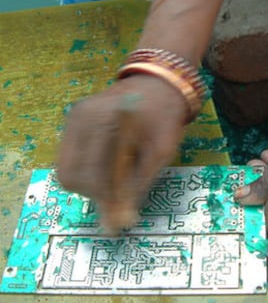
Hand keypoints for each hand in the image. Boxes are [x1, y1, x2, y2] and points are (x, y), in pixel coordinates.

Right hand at [58, 74, 187, 231]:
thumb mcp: (161, 151)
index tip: (118, 216)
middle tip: (117, 200)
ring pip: (66, 170)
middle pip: (70, 175)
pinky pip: (69, 160)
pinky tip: (106, 170)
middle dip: (93, 194)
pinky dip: (85, 173)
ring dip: (88, 185)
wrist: (158, 86)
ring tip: (114, 184)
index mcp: (103, 120)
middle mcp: (79, 118)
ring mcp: (72, 119)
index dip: (104, 199)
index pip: (91, 172)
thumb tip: (124, 217)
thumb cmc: (165, 117)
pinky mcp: (73, 124)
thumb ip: (140, 182)